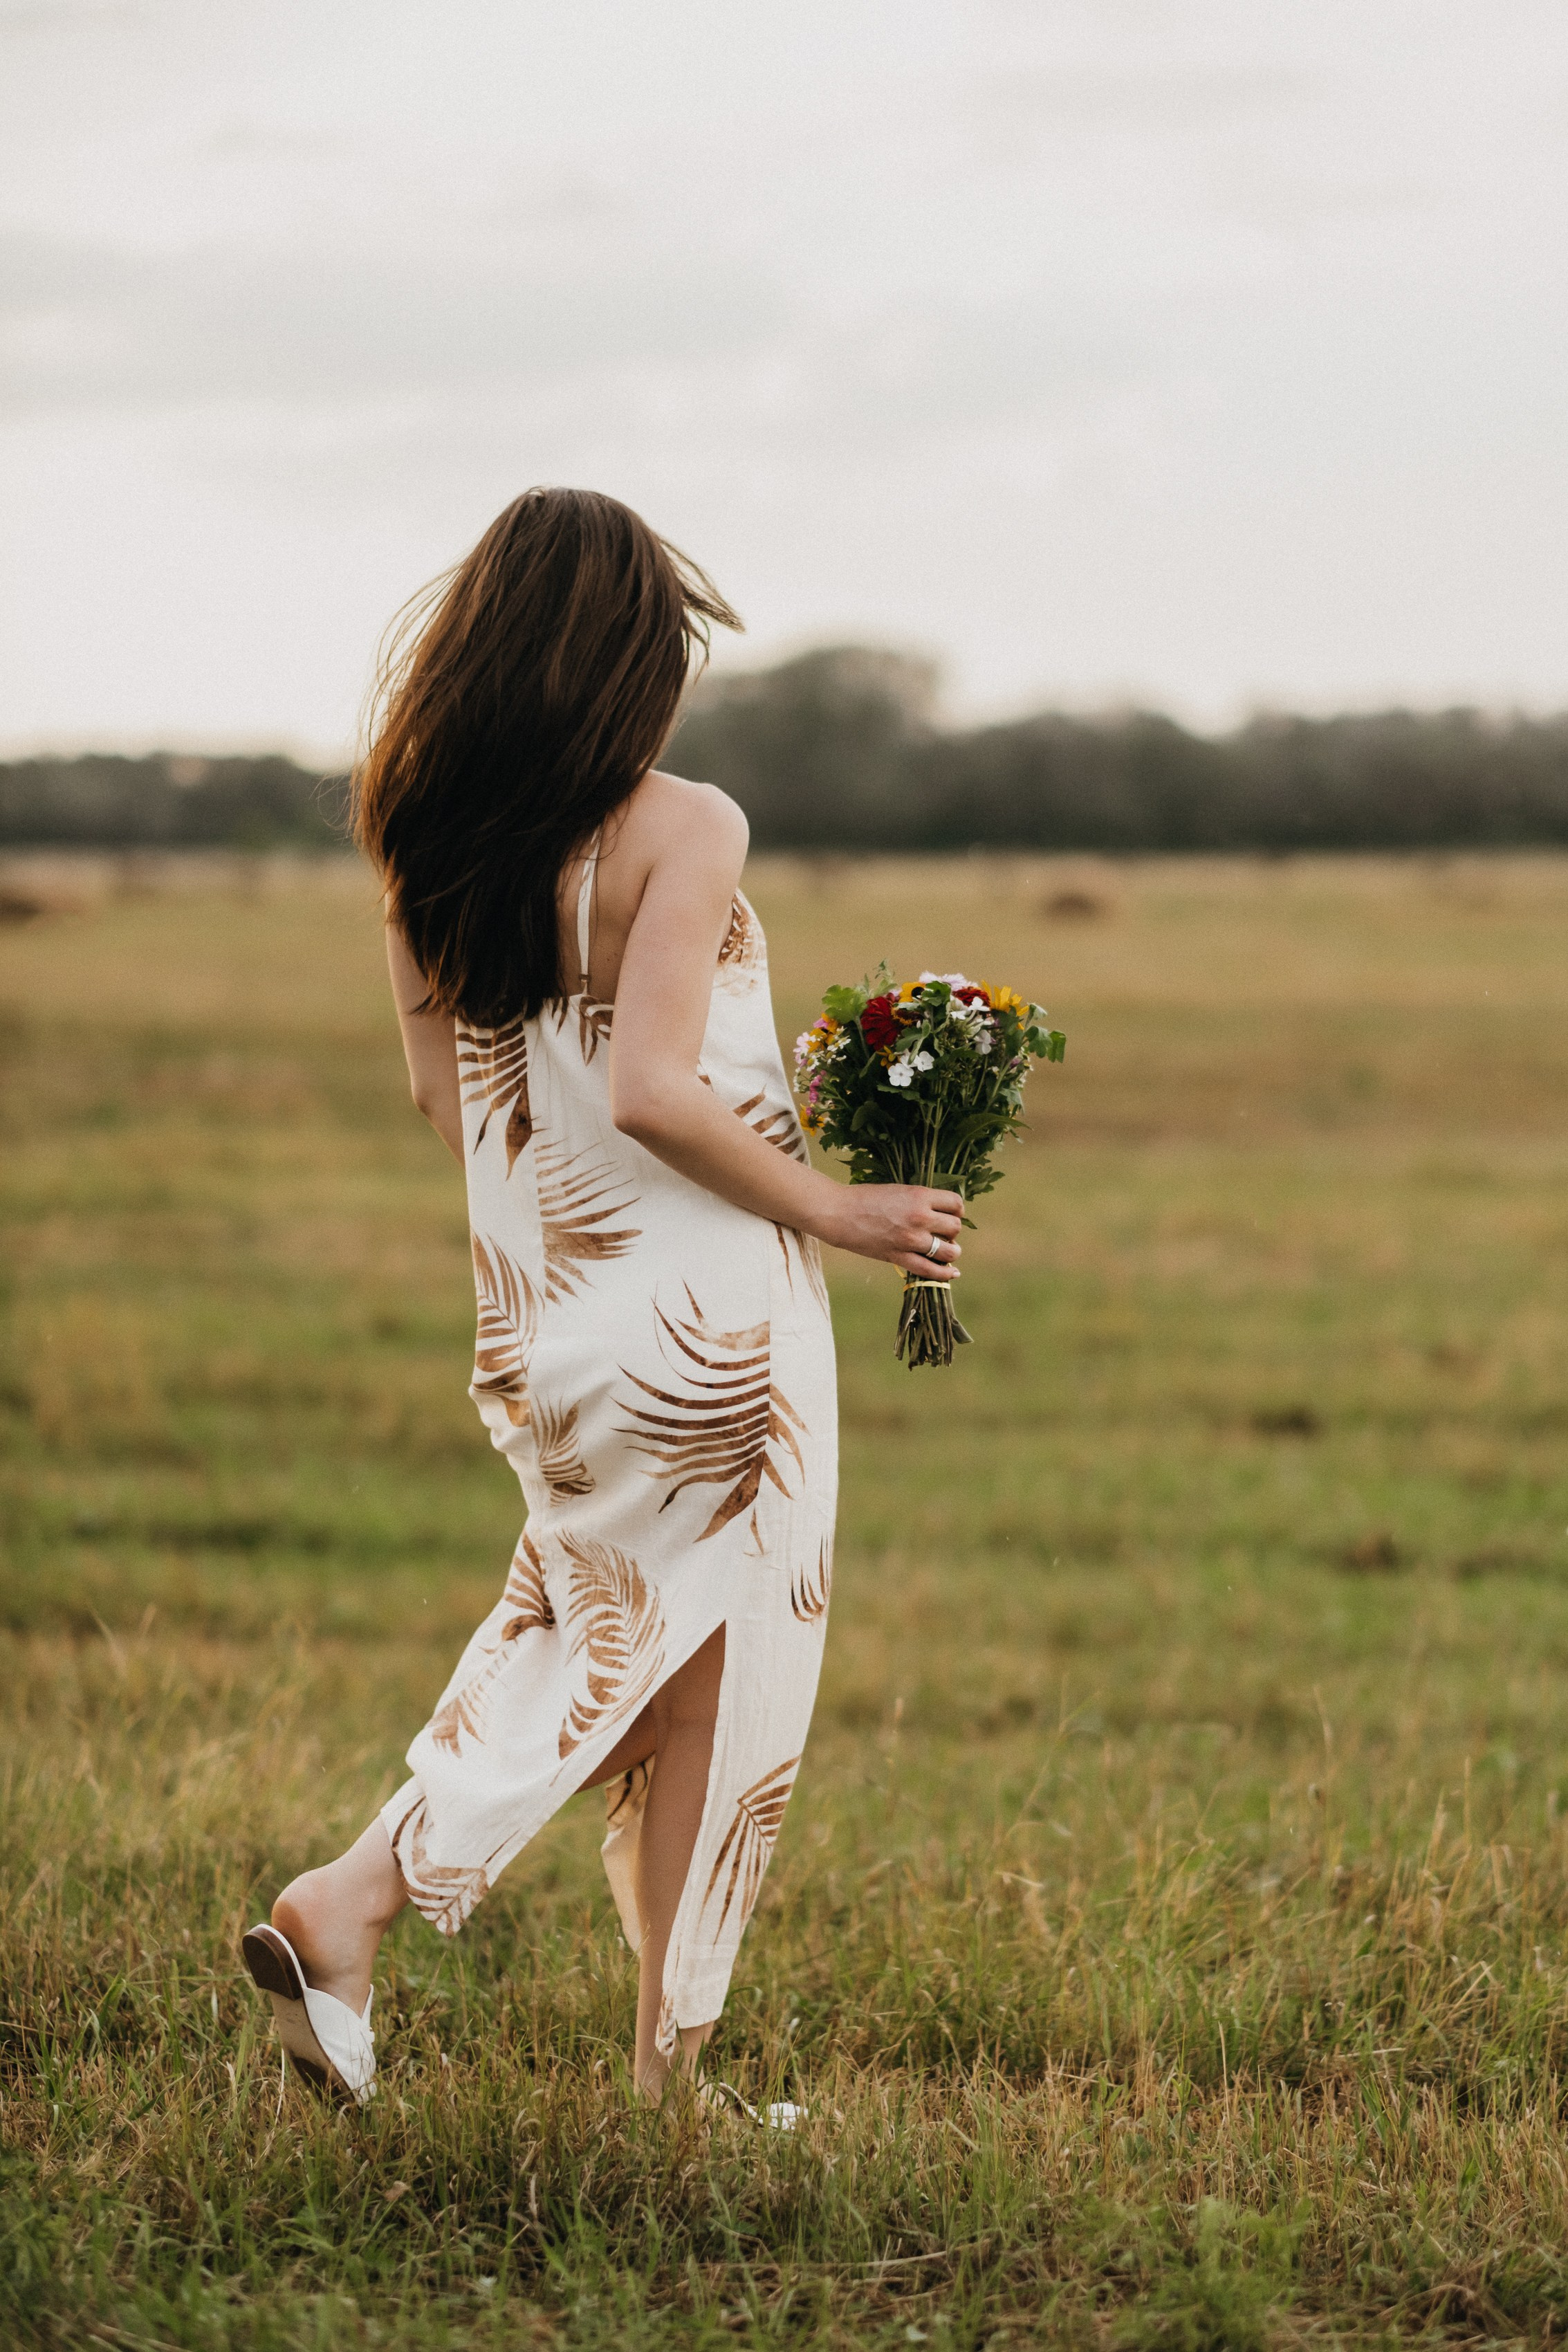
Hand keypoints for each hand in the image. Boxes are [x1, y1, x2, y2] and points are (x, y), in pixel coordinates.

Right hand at [819, 1184, 964, 1281]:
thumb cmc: (866, 1197)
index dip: (957, 1210)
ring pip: (949, 1251)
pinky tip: (952, 1273)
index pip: (956, 1204)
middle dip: (952, 1230)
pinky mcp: (899, 1257)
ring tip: (948, 1251)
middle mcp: (920, 1217)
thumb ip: (919, 1200)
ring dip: (952, 1251)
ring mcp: (910, 1239)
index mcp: (920, 1195)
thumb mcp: (898, 1190)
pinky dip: (945, 1274)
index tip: (952, 1213)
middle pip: (955, 1227)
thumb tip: (940, 1212)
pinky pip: (931, 1270)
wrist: (839, 1212)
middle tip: (943, 1232)